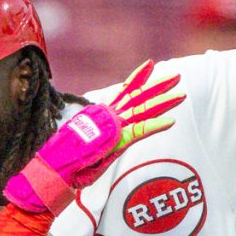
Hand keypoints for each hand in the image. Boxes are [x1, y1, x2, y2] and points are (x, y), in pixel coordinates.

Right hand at [3, 61, 184, 214]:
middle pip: (137, 97)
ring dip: (162, 101)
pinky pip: (139, 131)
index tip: (150, 67)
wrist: (55, 168)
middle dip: (158, 86)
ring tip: (181, 92)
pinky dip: (155, 126)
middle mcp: (108, 117)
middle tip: (176, 76)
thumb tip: (99, 135)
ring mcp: (112, 127)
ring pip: (142, 110)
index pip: (124, 93)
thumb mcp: (87, 145)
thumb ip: (99, 137)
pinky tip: (170, 121)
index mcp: (102, 115)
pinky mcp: (115, 141)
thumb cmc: (68, 162)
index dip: (138, 79)